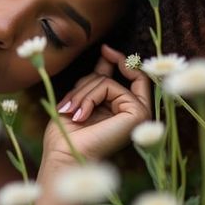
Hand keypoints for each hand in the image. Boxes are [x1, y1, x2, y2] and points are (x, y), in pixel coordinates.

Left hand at [40, 44, 150, 166]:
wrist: (64, 156)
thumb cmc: (67, 135)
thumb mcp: (81, 99)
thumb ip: (97, 79)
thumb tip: (107, 51)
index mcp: (123, 110)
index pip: (126, 77)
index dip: (118, 60)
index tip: (105, 48)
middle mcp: (135, 112)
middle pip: (114, 78)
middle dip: (86, 85)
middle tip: (67, 105)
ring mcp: (141, 113)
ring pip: (109, 82)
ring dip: (83, 94)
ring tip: (71, 112)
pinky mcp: (139, 113)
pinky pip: (112, 87)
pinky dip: (90, 97)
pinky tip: (81, 116)